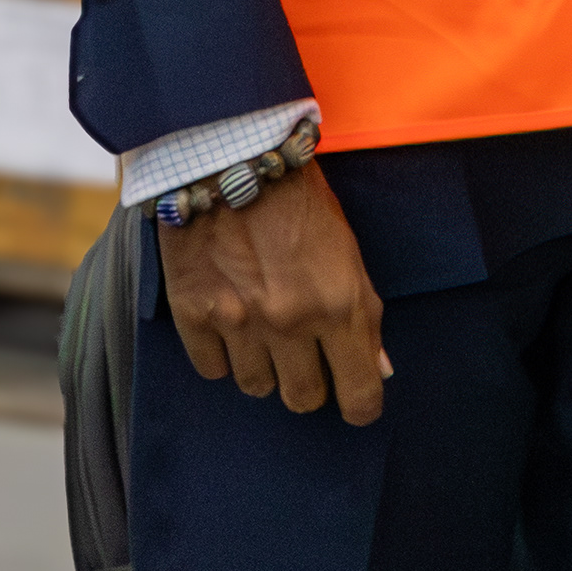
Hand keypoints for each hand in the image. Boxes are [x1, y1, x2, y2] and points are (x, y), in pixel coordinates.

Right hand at [158, 161, 386, 422]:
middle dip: (311, 386)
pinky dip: (225, 355)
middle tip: (310, 362)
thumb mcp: (350, 253)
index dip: (361, 406)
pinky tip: (233, 326)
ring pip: (256, 387)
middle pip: (302, 397)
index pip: (358, 389)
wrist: (234, 163)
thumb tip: (378, 368)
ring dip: (266, 368)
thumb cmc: (301, 203)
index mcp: (340, 304)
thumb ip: (362, 314)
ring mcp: (239, 322)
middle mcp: (290, 321)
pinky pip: (213, 369)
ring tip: (269, 333)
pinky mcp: (193, 316)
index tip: (359, 407)